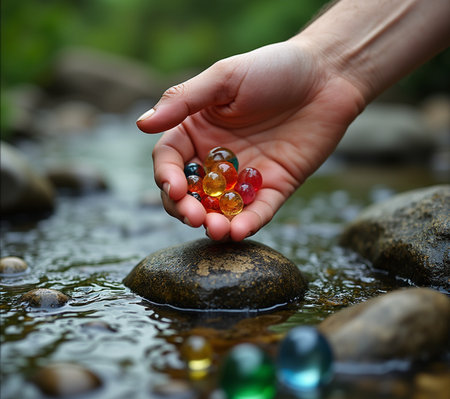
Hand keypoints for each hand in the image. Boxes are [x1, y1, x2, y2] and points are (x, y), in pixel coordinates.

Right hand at [137, 40, 364, 240]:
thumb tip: (141, 124)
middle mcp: (216, 158)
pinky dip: (248, 223)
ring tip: (216, 230)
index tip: (174, 187)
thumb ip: (184, 101)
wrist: (327, 76)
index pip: (171, 161)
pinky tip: (239, 231)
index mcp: (197, 132)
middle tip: (193, 217)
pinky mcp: (274, 187)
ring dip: (214, 224)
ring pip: (221, 208)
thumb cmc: (272, 68)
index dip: (168, 177)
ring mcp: (244, 177)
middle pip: (191, 193)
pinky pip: (258, 211)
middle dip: (187, 208)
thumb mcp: (224, 78)